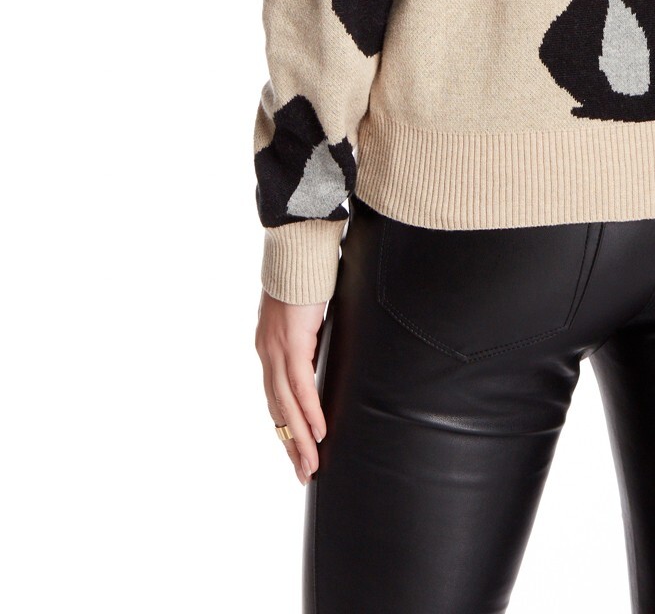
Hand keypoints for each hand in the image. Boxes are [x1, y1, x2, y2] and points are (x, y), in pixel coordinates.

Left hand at [255, 291, 327, 482]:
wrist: (297, 247)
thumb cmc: (306, 272)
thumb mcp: (306, 313)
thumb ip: (308, 337)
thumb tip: (321, 350)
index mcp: (270, 347)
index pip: (276, 397)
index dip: (286, 426)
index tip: (297, 450)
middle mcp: (267, 353)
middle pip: (277, 410)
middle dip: (291, 444)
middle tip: (303, 473)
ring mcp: (277, 350)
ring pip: (286, 406)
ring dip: (300, 439)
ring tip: (311, 465)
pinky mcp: (292, 343)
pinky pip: (301, 387)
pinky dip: (310, 413)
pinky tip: (319, 433)